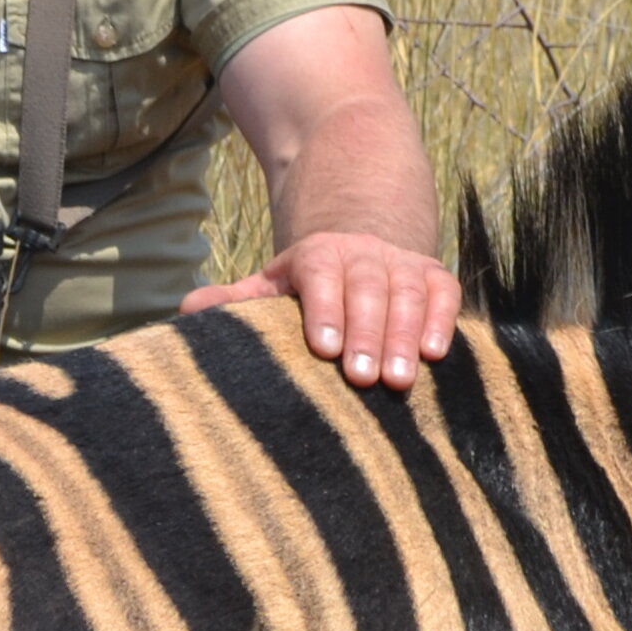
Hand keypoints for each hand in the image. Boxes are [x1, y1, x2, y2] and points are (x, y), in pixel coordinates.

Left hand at [183, 229, 459, 389]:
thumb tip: (187, 311)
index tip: (323, 349)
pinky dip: (441, 321)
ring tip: (398, 380)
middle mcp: (362, 253)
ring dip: (404, 335)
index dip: (324, 308)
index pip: (321, 273)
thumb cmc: (305, 287)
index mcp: (317, 254)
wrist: (359, 250)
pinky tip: (435, 354)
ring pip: (408, 292)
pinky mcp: (434, 277)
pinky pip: (444, 294)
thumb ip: (235, 300)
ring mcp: (401, 263)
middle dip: (367, 332)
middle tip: (363, 378)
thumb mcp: (270, 287)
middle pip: (368, 286)